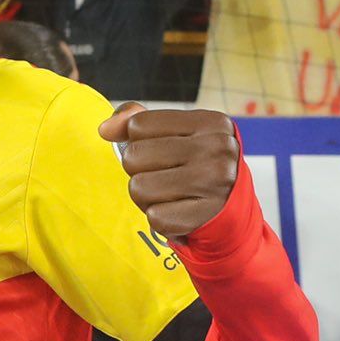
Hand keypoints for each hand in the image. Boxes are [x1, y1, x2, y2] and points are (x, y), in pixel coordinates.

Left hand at [98, 104, 240, 238]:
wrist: (233, 210)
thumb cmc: (198, 165)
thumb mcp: (178, 134)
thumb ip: (138, 121)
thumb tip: (105, 129)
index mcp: (209, 122)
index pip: (138, 126)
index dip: (140, 141)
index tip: (164, 151)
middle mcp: (216, 148)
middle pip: (134, 157)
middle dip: (140, 171)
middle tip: (165, 176)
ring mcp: (213, 182)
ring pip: (138, 188)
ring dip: (147, 197)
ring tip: (170, 195)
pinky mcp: (205, 215)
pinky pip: (154, 217)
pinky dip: (160, 219)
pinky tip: (179, 212)